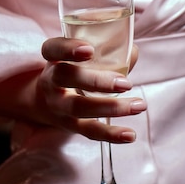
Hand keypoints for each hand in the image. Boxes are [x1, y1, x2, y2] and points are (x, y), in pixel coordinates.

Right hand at [0, 37, 145, 143]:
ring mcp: (59, 106)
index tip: (89, 49)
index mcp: (53, 59)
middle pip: (67, 79)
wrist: (45, 100)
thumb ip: (107, 51)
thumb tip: (133, 53)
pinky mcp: (70, 125)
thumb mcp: (81, 56)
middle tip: (125, 84)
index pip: (53, 49)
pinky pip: (89, 131)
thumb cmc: (73, 69)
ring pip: (79, 108)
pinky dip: (110, 134)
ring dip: (111, 108)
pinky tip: (130, 135)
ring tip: (139, 105)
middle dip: (97, 81)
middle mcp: (52, 82)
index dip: (68, 49)